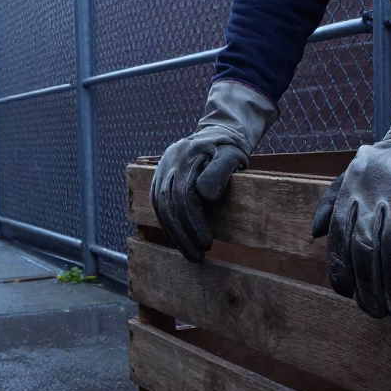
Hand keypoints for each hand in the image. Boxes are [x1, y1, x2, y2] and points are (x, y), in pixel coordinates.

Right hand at [152, 81, 276, 261]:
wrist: (216, 134)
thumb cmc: (228, 148)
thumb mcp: (232, 156)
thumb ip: (220, 172)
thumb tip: (205, 195)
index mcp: (185, 156)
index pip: (183, 196)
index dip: (193, 223)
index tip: (207, 243)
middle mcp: (167, 163)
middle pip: (168, 206)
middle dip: (182, 236)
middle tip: (198, 257)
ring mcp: (160, 170)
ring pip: (160, 208)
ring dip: (174, 235)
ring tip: (191, 254)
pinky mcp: (158, 178)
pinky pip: (158, 205)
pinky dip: (168, 225)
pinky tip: (181, 240)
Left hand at [311, 67, 390, 321]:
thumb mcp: (358, 171)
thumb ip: (334, 200)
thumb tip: (316, 233)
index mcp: (354, 185)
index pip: (340, 236)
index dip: (342, 270)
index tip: (349, 295)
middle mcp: (375, 188)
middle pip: (366, 248)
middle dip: (371, 287)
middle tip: (379, 313)